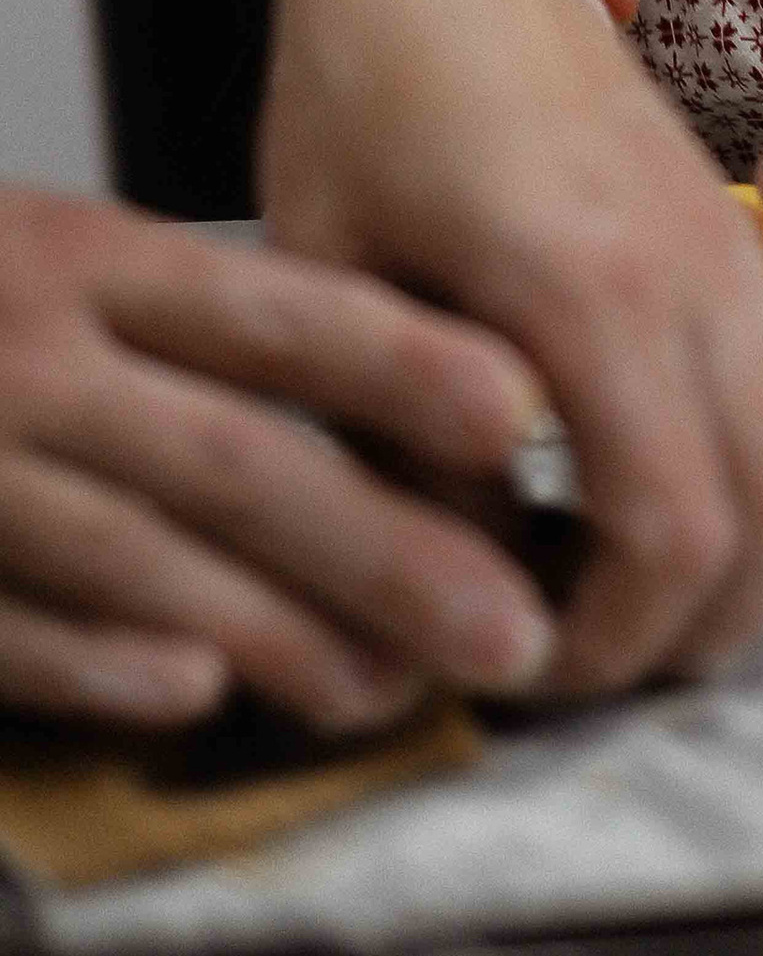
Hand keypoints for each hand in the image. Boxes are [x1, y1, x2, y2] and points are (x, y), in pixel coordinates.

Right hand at [0, 188, 559, 726]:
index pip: (270, 312)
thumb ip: (206, 326)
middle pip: (233, 457)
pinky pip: (4, 621)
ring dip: (275, 632)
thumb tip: (408, 409)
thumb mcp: (67, 261)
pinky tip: (192, 695)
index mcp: (89, 260)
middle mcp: (31, 356)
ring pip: (137, 555)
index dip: (396, 362)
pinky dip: (94, 660)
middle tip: (511, 624)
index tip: (518, 415)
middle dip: (385, 549)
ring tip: (392, 691)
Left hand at [107, 0, 762, 698]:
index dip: (601, 645)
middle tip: (570, 657)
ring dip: (750, 565)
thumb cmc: (358, 89)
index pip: (668, 537)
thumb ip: (398, 446)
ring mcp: (738, 247)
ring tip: (622, 593)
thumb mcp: (329, 280)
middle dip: (688, 633)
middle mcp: (698, 271)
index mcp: (589, 288)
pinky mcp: (744, 234)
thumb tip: (454, 596)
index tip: (504, 668)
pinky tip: (661, 495)